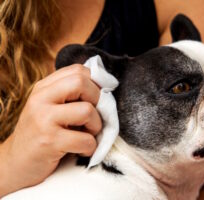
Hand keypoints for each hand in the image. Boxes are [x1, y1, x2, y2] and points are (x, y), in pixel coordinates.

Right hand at [0, 64, 101, 196]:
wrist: (16, 163)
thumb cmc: (42, 133)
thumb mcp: (50, 108)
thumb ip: (70, 95)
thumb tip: (105, 86)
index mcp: (43, 88)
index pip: (77, 70)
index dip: (96, 82)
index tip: (100, 97)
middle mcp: (41, 99)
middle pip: (81, 82)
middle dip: (98, 99)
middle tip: (95, 116)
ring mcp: (43, 120)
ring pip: (87, 110)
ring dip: (96, 126)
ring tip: (88, 134)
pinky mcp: (49, 142)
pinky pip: (85, 140)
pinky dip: (91, 147)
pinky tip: (83, 150)